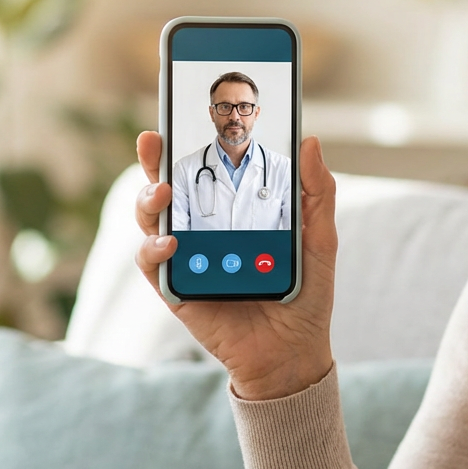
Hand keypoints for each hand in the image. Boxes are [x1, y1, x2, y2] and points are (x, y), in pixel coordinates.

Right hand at [134, 131, 336, 399]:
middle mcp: (202, 230)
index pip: (204, 169)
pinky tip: (169, 243)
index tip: (177, 116)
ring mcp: (186, 259)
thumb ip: (316, 192)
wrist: (294, 352)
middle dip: (153, 162)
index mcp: (233, 211)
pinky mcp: (175, 290)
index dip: (186, 142)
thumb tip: (310, 141)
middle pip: (167, 188)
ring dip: (149, 201)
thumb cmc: (305, 292)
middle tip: (153, 141)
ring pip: (150, 221)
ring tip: (163, 193)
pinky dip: (154, 251)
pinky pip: (153, 265)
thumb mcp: (319, 238)